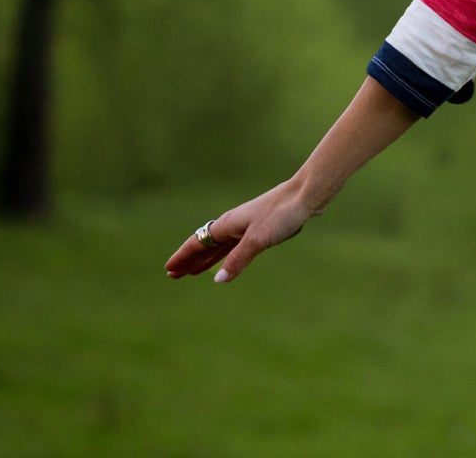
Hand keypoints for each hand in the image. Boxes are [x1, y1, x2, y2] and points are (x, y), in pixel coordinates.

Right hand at [163, 179, 319, 283]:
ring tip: (193, 271)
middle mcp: (234, 224)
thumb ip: (237, 260)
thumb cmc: (281, 213)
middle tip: (174, 275)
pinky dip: (225, 256)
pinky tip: (224, 262)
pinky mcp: (261, 229)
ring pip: (220, 247)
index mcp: (228, 224)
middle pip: (206, 245)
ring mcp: (247, 226)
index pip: (198, 242)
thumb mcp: (257, 240)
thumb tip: (217, 280)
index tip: (169, 268)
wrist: (306, 195)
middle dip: (190, 260)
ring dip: (206, 259)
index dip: (183, 256)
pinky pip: (235, 246)